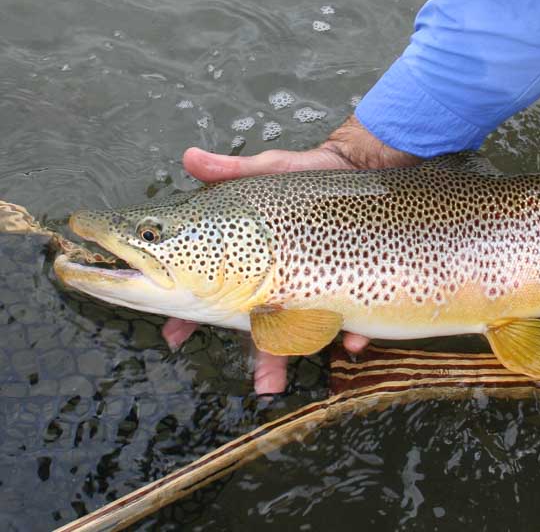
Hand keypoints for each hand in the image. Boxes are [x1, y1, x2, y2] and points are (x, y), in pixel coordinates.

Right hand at [164, 115, 419, 393]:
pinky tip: (353, 340)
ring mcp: (319, 284)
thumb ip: (231, 170)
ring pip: (309, 330)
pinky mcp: (352, 284)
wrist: (360, 166)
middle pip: (266, 324)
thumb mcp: (270, 170)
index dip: (193, 314)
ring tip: (312, 378)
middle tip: (263, 386)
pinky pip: (354, 317)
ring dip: (305, 354)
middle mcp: (285, 278)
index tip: (176, 335)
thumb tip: (190, 156)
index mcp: (256, 259)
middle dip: (264, 357)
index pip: (218, 291)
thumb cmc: (307, 173)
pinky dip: (353, 332)